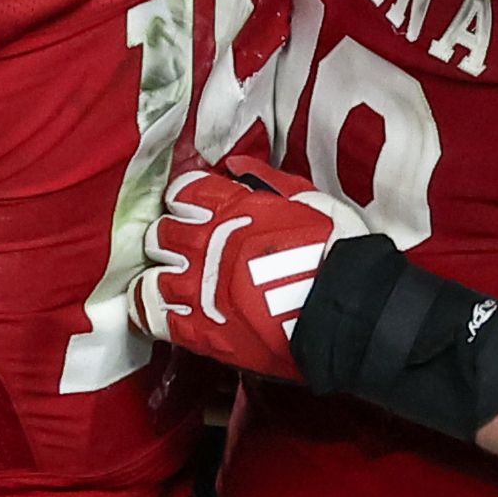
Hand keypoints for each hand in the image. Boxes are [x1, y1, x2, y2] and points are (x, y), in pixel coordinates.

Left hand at [130, 154, 370, 380]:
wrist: (347, 312)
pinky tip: (158, 310)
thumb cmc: (336, 251)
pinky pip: (153, 315)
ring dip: (161, 275)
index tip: (195, 211)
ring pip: (151, 274)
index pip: (181, 192)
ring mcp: (197, 287)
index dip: (186, 201)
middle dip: (172, 238)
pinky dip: (150, 311)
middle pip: (161, 232)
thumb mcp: (309, 201)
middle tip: (187, 249)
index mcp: (228, 208)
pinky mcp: (200, 328)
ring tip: (177, 282)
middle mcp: (204, 242)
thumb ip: (267, 182)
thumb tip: (236, 168)